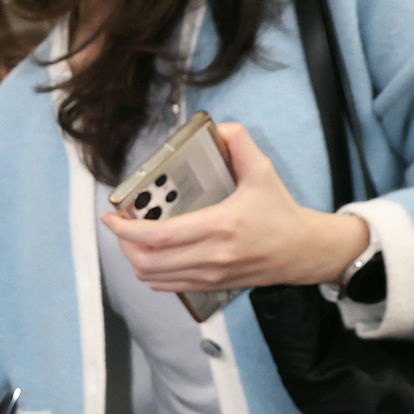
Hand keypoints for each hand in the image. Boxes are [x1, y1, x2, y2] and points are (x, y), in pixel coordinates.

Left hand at [100, 122, 369, 291]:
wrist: (302, 251)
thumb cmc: (280, 213)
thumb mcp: (263, 171)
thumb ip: (240, 143)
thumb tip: (218, 126)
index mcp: (220, 227)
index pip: (159, 236)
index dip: (126, 230)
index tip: (110, 217)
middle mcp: (211, 256)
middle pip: (148, 261)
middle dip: (123, 244)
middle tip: (119, 224)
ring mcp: (210, 275)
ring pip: (153, 276)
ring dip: (134, 258)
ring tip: (132, 238)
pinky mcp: (210, 286)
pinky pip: (168, 286)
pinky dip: (151, 272)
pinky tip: (151, 254)